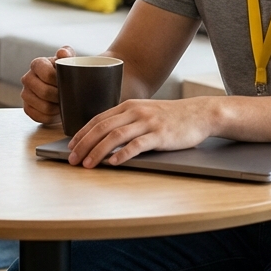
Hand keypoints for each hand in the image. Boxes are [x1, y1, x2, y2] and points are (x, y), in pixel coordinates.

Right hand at [20, 46, 72, 124]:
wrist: (63, 89)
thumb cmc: (65, 74)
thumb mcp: (68, 62)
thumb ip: (67, 55)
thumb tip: (62, 53)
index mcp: (37, 64)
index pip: (46, 74)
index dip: (58, 81)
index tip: (68, 83)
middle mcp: (27, 78)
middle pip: (44, 92)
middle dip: (59, 96)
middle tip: (68, 96)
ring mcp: (25, 94)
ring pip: (43, 106)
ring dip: (56, 108)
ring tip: (64, 104)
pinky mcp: (27, 108)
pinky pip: (39, 117)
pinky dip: (51, 117)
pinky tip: (56, 111)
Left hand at [68, 97, 214, 167]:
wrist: (199, 114)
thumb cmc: (171, 116)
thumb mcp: (145, 112)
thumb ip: (126, 120)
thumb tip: (104, 136)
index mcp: (129, 106)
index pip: (98, 119)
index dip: (82, 133)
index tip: (70, 146)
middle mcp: (135, 112)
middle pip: (102, 127)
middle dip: (84, 144)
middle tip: (72, 159)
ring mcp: (148, 123)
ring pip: (116, 136)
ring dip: (98, 151)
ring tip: (87, 164)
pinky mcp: (160, 135)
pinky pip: (137, 145)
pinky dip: (123, 154)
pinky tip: (114, 163)